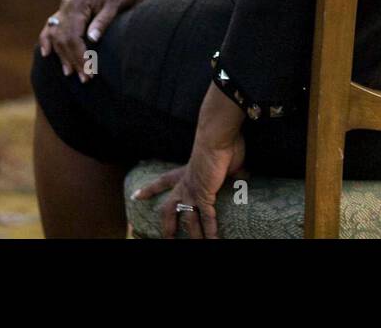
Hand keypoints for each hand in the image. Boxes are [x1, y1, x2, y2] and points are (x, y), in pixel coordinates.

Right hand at [38, 0, 140, 80]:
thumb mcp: (116, 4)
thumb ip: (103, 21)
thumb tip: (92, 40)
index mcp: (78, 3)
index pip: (72, 36)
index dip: (80, 56)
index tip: (89, 72)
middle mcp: (67, 5)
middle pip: (63, 38)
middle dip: (72, 60)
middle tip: (84, 78)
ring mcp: (65, 6)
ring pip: (56, 35)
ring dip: (62, 55)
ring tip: (69, 74)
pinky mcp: (68, 8)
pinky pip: (53, 26)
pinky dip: (49, 40)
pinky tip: (47, 53)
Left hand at [132, 130, 246, 238]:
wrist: (217, 137)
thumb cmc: (220, 143)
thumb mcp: (223, 160)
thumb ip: (232, 171)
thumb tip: (244, 175)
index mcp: (186, 172)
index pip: (163, 181)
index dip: (150, 189)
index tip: (136, 196)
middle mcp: (186, 184)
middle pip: (169, 207)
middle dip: (167, 224)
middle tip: (167, 237)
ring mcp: (193, 191)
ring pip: (188, 219)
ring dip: (193, 234)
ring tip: (197, 245)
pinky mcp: (205, 195)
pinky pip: (207, 217)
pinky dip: (210, 230)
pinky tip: (214, 239)